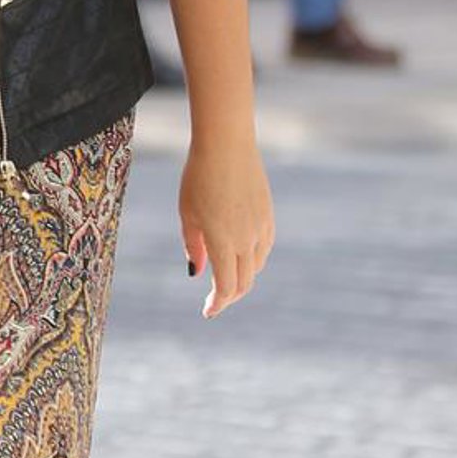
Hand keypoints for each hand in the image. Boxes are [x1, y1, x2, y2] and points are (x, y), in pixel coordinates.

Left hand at [179, 135, 274, 319]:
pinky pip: (264, 248)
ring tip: (226, 279)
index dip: (217, 304)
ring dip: (242, 278)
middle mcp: (246, 238)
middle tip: (215, 301)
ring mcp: (261, 227)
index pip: (226, 287)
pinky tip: (242, 258)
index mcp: (223, 241)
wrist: (227, 145)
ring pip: (256, 266)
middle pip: (244, 282)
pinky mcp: (268, 215)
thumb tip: (198, 273)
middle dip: (228, 296)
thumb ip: (195, 247)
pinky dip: (254, 260)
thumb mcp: (188, 214)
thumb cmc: (198, 178)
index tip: (208, 312)